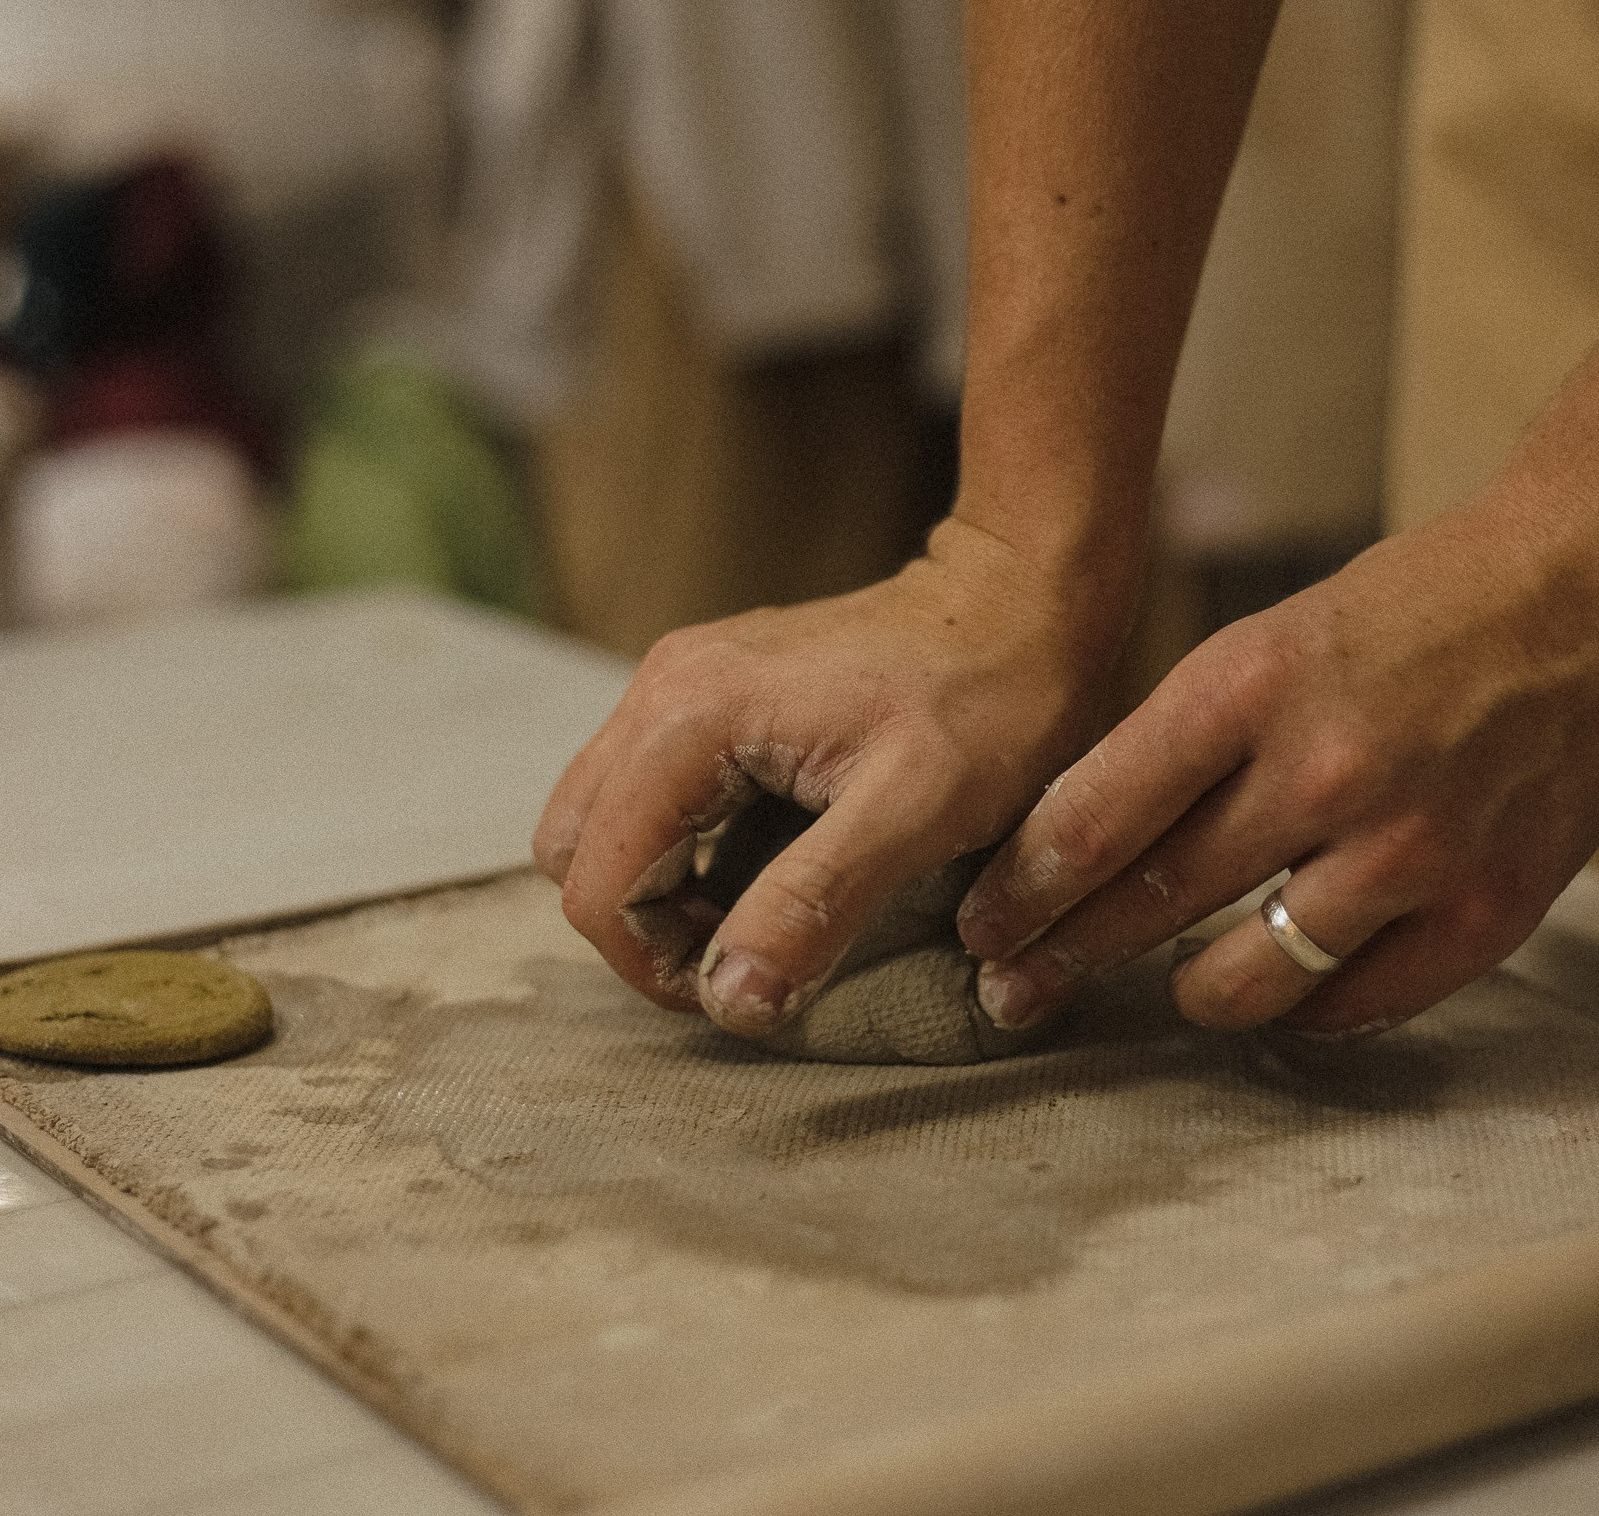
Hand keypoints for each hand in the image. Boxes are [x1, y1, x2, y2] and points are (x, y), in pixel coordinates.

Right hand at [534, 517, 1131, 1032]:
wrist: (1022, 598)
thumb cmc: (988, 702)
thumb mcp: (914, 814)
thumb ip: (811, 906)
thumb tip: (729, 1001)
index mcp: (690, 717)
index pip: (598, 882)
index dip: (654, 962)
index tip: (745, 991)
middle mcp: (661, 687)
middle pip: (576, 850)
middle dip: (640, 927)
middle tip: (741, 958)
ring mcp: (679, 679)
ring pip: (600, 819)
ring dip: (652, 888)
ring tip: (750, 918)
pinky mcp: (709, 687)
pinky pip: (645, 789)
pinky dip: (674, 846)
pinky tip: (756, 866)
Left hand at [956, 495, 1598, 1037]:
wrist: (1596, 592)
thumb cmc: (1420, 608)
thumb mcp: (1274, 638)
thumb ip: (1190, 741)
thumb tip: (1091, 844)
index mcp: (1250, 684)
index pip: (1093, 819)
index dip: (1020, 890)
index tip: (983, 926)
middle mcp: (1322, 772)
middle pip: (1150, 904)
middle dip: (1062, 958)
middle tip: (1014, 993)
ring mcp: (1411, 850)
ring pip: (1246, 980)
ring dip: (1189, 996)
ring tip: (1171, 991)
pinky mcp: (1488, 910)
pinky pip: (1359, 1004)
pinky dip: (1309, 1007)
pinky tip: (1285, 994)